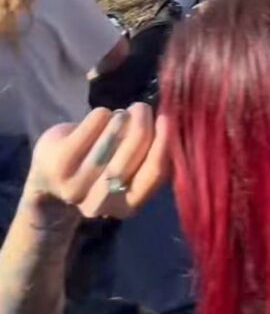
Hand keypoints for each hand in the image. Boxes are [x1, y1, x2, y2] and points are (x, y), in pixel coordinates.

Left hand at [23, 104, 169, 220]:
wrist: (50, 177)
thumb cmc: (101, 166)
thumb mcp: (129, 171)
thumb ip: (150, 157)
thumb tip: (174, 123)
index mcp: (127, 206)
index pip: (154, 173)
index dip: (163, 142)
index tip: (166, 118)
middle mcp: (101, 202)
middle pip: (133, 152)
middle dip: (142, 123)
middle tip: (142, 108)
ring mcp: (77, 184)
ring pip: (113, 136)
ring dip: (121, 118)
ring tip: (118, 117)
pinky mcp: (61, 162)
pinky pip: (93, 125)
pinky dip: (102, 114)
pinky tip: (99, 118)